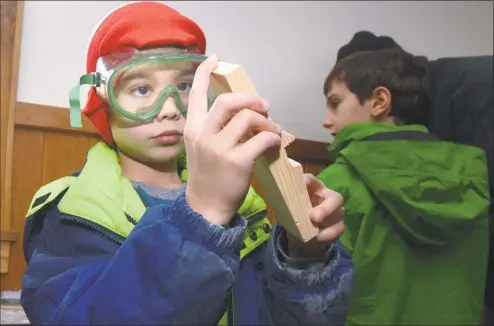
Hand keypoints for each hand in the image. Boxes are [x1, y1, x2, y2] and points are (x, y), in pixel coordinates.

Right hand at [184, 55, 281, 224]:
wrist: (206, 207)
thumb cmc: (207, 176)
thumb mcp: (200, 148)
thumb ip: (213, 128)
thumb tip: (242, 112)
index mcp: (192, 128)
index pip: (196, 93)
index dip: (203, 72)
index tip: (215, 58)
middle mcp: (202, 134)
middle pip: (229, 101)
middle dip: (251, 99)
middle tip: (265, 106)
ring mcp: (219, 148)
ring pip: (248, 118)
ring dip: (266, 121)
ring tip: (273, 130)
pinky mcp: (237, 161)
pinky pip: (262, 139)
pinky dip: (273, 138)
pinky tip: (274, 144)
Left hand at [286, 174, 344, 256]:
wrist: (300, 236)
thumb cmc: (294, 216)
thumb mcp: (287, 208)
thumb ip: (286, 201)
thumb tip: (279, 194)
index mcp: (313, 188)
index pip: (311, 180)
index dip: (306, 182)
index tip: (301, 186)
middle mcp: (327, 196)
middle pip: (335, 197)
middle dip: (326, 208)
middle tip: (314, 217)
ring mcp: (336, 211)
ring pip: (338, 214)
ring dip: (325, 223)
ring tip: (313, 232)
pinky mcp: (339, 226)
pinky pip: (337, 229)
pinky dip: (326, 235)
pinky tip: (317, 237)